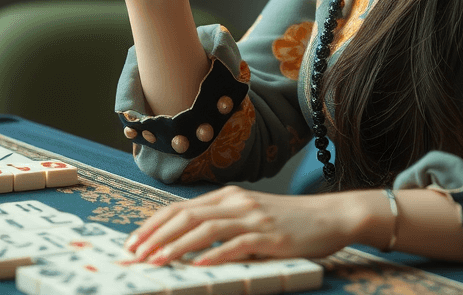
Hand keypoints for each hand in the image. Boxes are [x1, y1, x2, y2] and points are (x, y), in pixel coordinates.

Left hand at [123, 186, 358, 265]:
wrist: (330, 216)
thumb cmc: (287, 221)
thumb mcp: (249, 215)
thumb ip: (221, 223)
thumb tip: (184, 242)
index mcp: (226, 197)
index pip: (180, 209)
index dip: (153, 225)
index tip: (133, 242)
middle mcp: (236, 202)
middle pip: (186, 216)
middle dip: (156, 235)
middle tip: (135, 254)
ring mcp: (253, 218)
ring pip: (206, 228)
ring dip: (177, 245)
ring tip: (156, 260)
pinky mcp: (270, 236)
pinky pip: (237, 245)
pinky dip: (215, 254)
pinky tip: (198, 265)